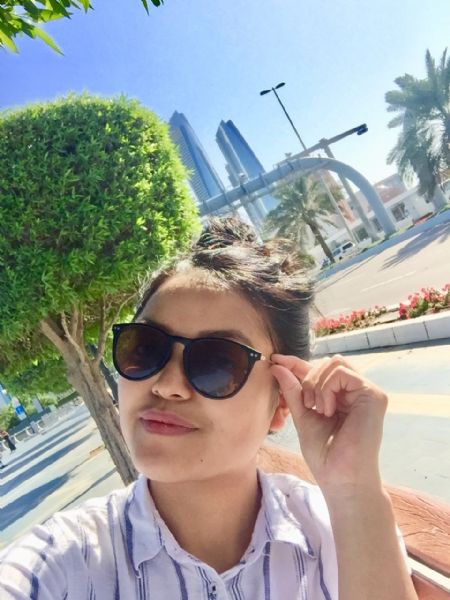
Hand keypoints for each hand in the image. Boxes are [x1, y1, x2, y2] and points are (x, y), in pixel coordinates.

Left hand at [270, 354, 387, 494]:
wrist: (341, 479)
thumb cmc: (325, 454)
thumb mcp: (302, 416)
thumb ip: (292, 390)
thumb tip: (277, 365)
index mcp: (341, 396)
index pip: (319, 369)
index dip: (296, 362)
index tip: (275, 360)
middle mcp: (356, 391)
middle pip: (327, 362)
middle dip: (308, 379)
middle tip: (307, 405)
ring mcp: (367, 392)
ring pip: (335, 363)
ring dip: (318, 385)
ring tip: (319, 410)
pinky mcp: (374, 395)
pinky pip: (343, 373)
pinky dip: (328, 389)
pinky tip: (328, 410)